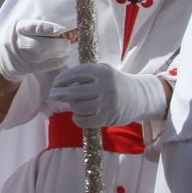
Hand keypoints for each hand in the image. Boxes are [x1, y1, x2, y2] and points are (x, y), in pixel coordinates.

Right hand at [0, 19, 73, 78]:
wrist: (8, 55)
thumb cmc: (23, 36)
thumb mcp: (26, 26)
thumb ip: (40, 27)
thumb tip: (62, 31)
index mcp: (20, 28)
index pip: (33, 27)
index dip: (47, 28)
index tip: (61, 30)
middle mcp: (19, 42)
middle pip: (37, 45)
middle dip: (56, 44)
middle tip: (67, 43)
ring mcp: (22, 57)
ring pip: (41, 56)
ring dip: (58, 53)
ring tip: (67, 49)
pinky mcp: (28, 67)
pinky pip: (44, 66)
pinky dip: (57, 62)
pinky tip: (65, 58)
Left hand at [50, 63, 167, 126]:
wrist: (139, 97)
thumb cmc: (115, 83)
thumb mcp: (104, 71)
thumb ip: (85, 74)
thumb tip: (59, 84)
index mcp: (102, 72)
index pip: (76, 74)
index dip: (62, 78)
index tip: (55, 83)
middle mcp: (105, 87)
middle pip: (73, 92)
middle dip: (59, 94)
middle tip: (52, 95)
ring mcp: (106, 104)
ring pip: (77, 106)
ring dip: (72, 106)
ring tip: (73, 104)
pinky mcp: (106, 118)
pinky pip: (83, 120)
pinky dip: (77, 118)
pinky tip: (78, 115)